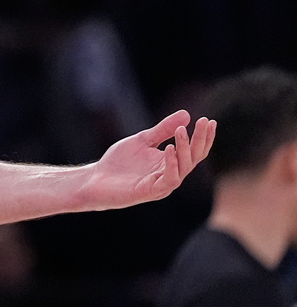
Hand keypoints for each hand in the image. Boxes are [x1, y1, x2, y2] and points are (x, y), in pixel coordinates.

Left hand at [84, 110, 215, 209]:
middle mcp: (170, 174)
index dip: (203, 137)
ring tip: (181, 131)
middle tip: (203, 122)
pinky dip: (171, 164)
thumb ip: (163, 130)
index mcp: (171, 163)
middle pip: (193, 158)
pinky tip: (169, 148)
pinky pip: (168, 179)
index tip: (209, 121)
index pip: (194, 151)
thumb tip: (186, 115)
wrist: (97, 179)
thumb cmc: (120, 162)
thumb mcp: (143, 140)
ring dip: (184, 149)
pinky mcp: (150, 191)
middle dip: (199, 140)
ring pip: (183, 168)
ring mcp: (162, 185)